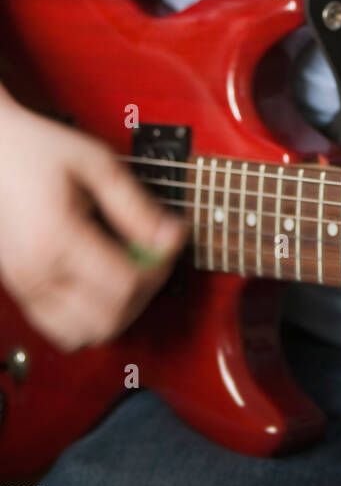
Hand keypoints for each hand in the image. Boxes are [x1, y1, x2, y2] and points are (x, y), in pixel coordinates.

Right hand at [0, 93, 188, 351]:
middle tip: (154, 256)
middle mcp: (37, 275)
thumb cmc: (35, 151)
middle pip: (110, 319)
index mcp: (56, 240)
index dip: (160, 267)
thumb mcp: (95, 163)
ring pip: (86, 334)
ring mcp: (25, 289)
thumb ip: (135, 205)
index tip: (171, 241)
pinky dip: (91, 315)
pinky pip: (63, 329)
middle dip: (144, 292)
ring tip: (129, 269)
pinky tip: (102, 280)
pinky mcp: (22, 292)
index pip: (126, 285)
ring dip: (119, 311)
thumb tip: (172, 236)